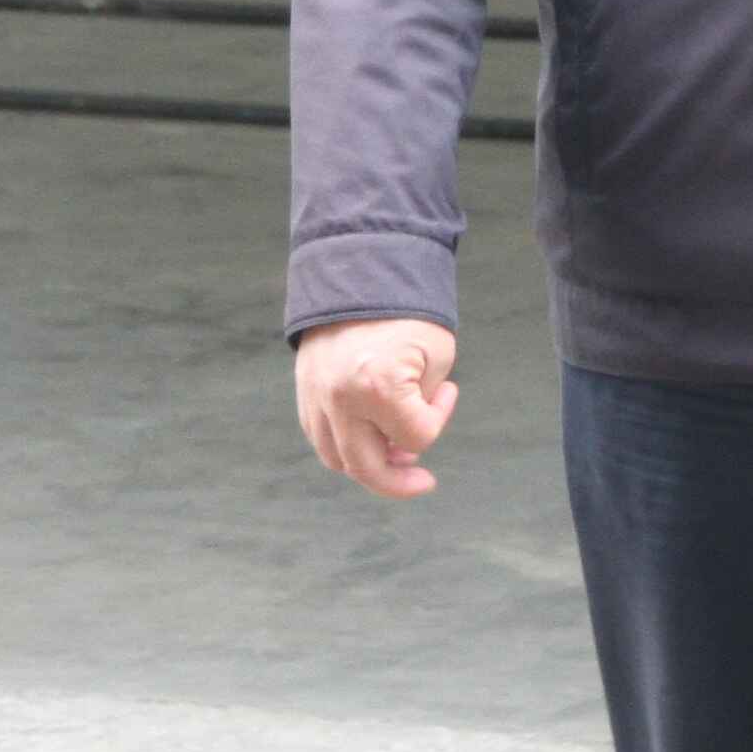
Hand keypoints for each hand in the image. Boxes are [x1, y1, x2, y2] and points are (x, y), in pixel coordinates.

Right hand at [295, 316, 459, 499]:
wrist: (360, 270)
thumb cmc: (406, 312)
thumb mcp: (435, 356)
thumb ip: (423, 407)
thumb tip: (403, 447)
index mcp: (379, 385)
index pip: (417, 437)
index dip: (439, 418)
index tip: (448, 389)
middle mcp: (340, 398)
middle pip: (367, 468)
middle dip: (400, 482)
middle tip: (422, 480)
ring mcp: (316, 396)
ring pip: (337, 459)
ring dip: (368, 465)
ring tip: (394, 453)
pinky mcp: (303, 390)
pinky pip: (320, 436)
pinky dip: (345, 445)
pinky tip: (368, 435)